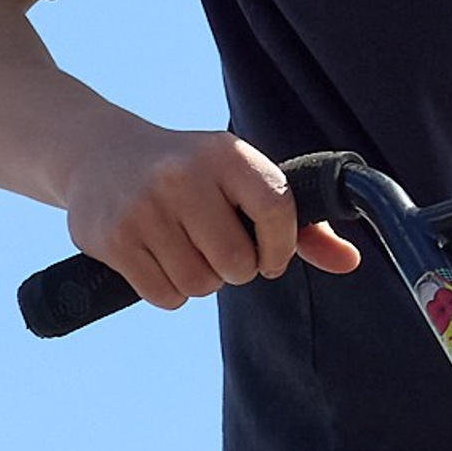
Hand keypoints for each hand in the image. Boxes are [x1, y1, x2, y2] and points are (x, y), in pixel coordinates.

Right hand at [62, 121, 358, 308]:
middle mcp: (183, 175)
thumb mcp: (241, 179)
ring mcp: (143, 206)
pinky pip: (164, 296)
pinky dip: (169, 292)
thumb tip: (351, 261)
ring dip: (201, 281)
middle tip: (217, 249)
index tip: (270, 258)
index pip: (276, 210)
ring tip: (185, 249)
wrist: (100, 155)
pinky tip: (159, 260)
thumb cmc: (191, 174)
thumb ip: (299, 223)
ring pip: (200, 285)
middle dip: (235, 269)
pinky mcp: (112, 237)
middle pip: (237, 263)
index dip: (281, 247)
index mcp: (226, 154)